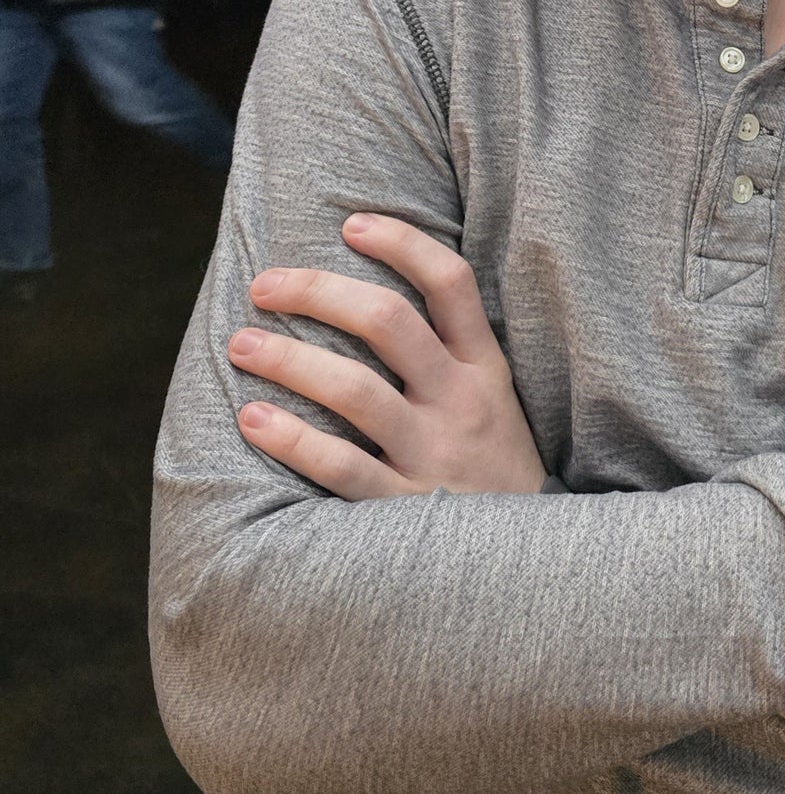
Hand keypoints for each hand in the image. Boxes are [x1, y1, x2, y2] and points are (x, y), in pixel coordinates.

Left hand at [227, 212, 544, 499]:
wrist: (532, 570)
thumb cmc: (491, 470)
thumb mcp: (495, 404)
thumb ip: (451, 354)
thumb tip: (369, 296)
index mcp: (484, 369)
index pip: (450, 283)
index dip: (401, 243)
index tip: (349, 224)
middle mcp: (460, 403)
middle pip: (387, 322)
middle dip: (318, 292)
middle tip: (263, 285)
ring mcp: (433, 455)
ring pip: (355, 390)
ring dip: (289, 360)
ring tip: (243, 344)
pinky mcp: (403, 510)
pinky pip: (340, 467)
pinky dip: (292, 440)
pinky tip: (253, 419)